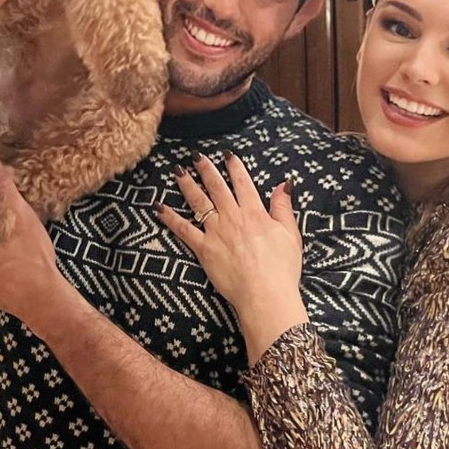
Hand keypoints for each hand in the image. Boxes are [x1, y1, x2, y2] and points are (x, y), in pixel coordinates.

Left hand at [157, 152, 307, 363]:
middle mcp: (233, 217)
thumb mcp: (290, 235)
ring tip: (177, 172)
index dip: (234, 167)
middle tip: (196, 156)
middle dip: (205, 169)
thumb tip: (284, 184)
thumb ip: (283, 208)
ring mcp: (216, 232)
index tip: (227, 155)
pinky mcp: (203, 249)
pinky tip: (158, 208)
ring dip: (187, 186)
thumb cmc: (281, 268)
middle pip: (217, 188)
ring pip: (198, 203)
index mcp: (255, 213)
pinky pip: (183, 230)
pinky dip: (170, 218)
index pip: (243, 183)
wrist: (265, 294)